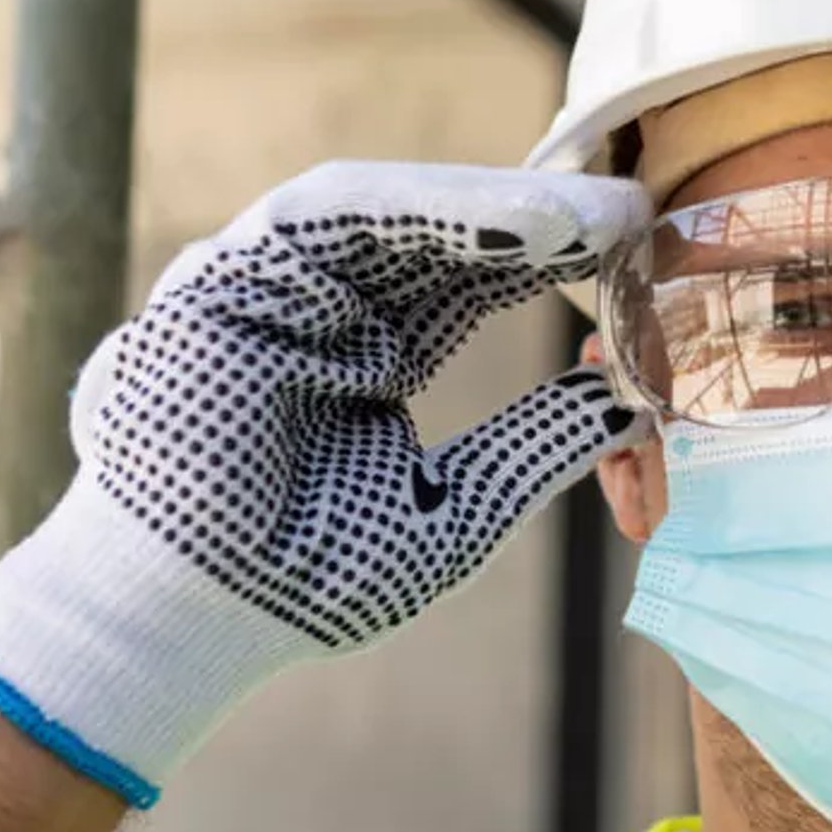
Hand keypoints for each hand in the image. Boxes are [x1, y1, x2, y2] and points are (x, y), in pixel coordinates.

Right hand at [0, 162, 651, 804]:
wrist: (193, 623)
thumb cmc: (311, 583)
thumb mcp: (459, 506)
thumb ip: (537, 444)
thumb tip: (635, 404)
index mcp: (374, 358)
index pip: (474, 284)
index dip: (553, 260)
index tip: (637, 252)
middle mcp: (326, 309)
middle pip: (442, 237)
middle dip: (538, 222)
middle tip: (632, 214)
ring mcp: (271, 287)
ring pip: (392, 216)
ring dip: (492, 208)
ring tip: (588, 216)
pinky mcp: (220, 276)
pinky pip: (322, 217)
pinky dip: (414, 208)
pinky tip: (504, 216)